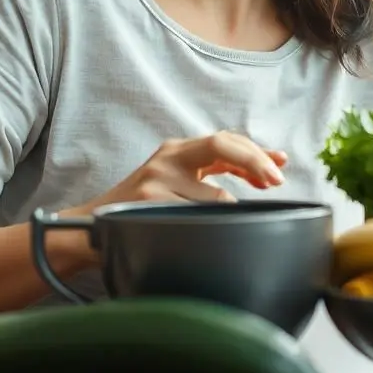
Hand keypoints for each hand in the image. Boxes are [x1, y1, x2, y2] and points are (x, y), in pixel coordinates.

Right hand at [83, 131, 288, 210]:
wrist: (91, 229)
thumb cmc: (141, 211)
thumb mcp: (176, 183)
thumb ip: (213, 175)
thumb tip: (268, 174)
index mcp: (178, 150)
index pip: (227, 141)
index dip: (258, 152)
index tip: (282, 165)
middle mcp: (169, 156)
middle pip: (223, 144)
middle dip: (256, 161)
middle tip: (277, 183)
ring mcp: (157, 176)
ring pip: (215, 193)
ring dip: (231, 211)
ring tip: (227, 225)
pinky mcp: (149, 199)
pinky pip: (196, 214)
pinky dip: (210, 224)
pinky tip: (207, 232)